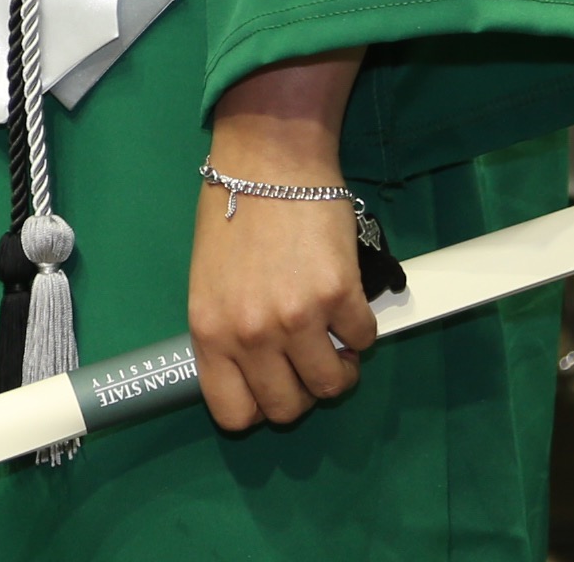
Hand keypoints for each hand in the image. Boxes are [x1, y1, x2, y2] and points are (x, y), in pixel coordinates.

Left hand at [187, 49, 372, 431]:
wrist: (270, 160)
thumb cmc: (233, 211)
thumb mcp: (210, 282)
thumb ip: (229, 330)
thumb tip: (258, 368)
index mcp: (209, 332)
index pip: (234, 412)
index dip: (259, 407)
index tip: (273, 387)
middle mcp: (249, 334)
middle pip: (287, 408)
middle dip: (303, 390)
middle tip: (308, 359)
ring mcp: (295, 318)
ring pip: (332, 385)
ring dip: (340, 367)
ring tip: (335, 339)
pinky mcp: (338, 296)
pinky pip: (363, 340)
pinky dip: (362, 329)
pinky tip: (347, 302)